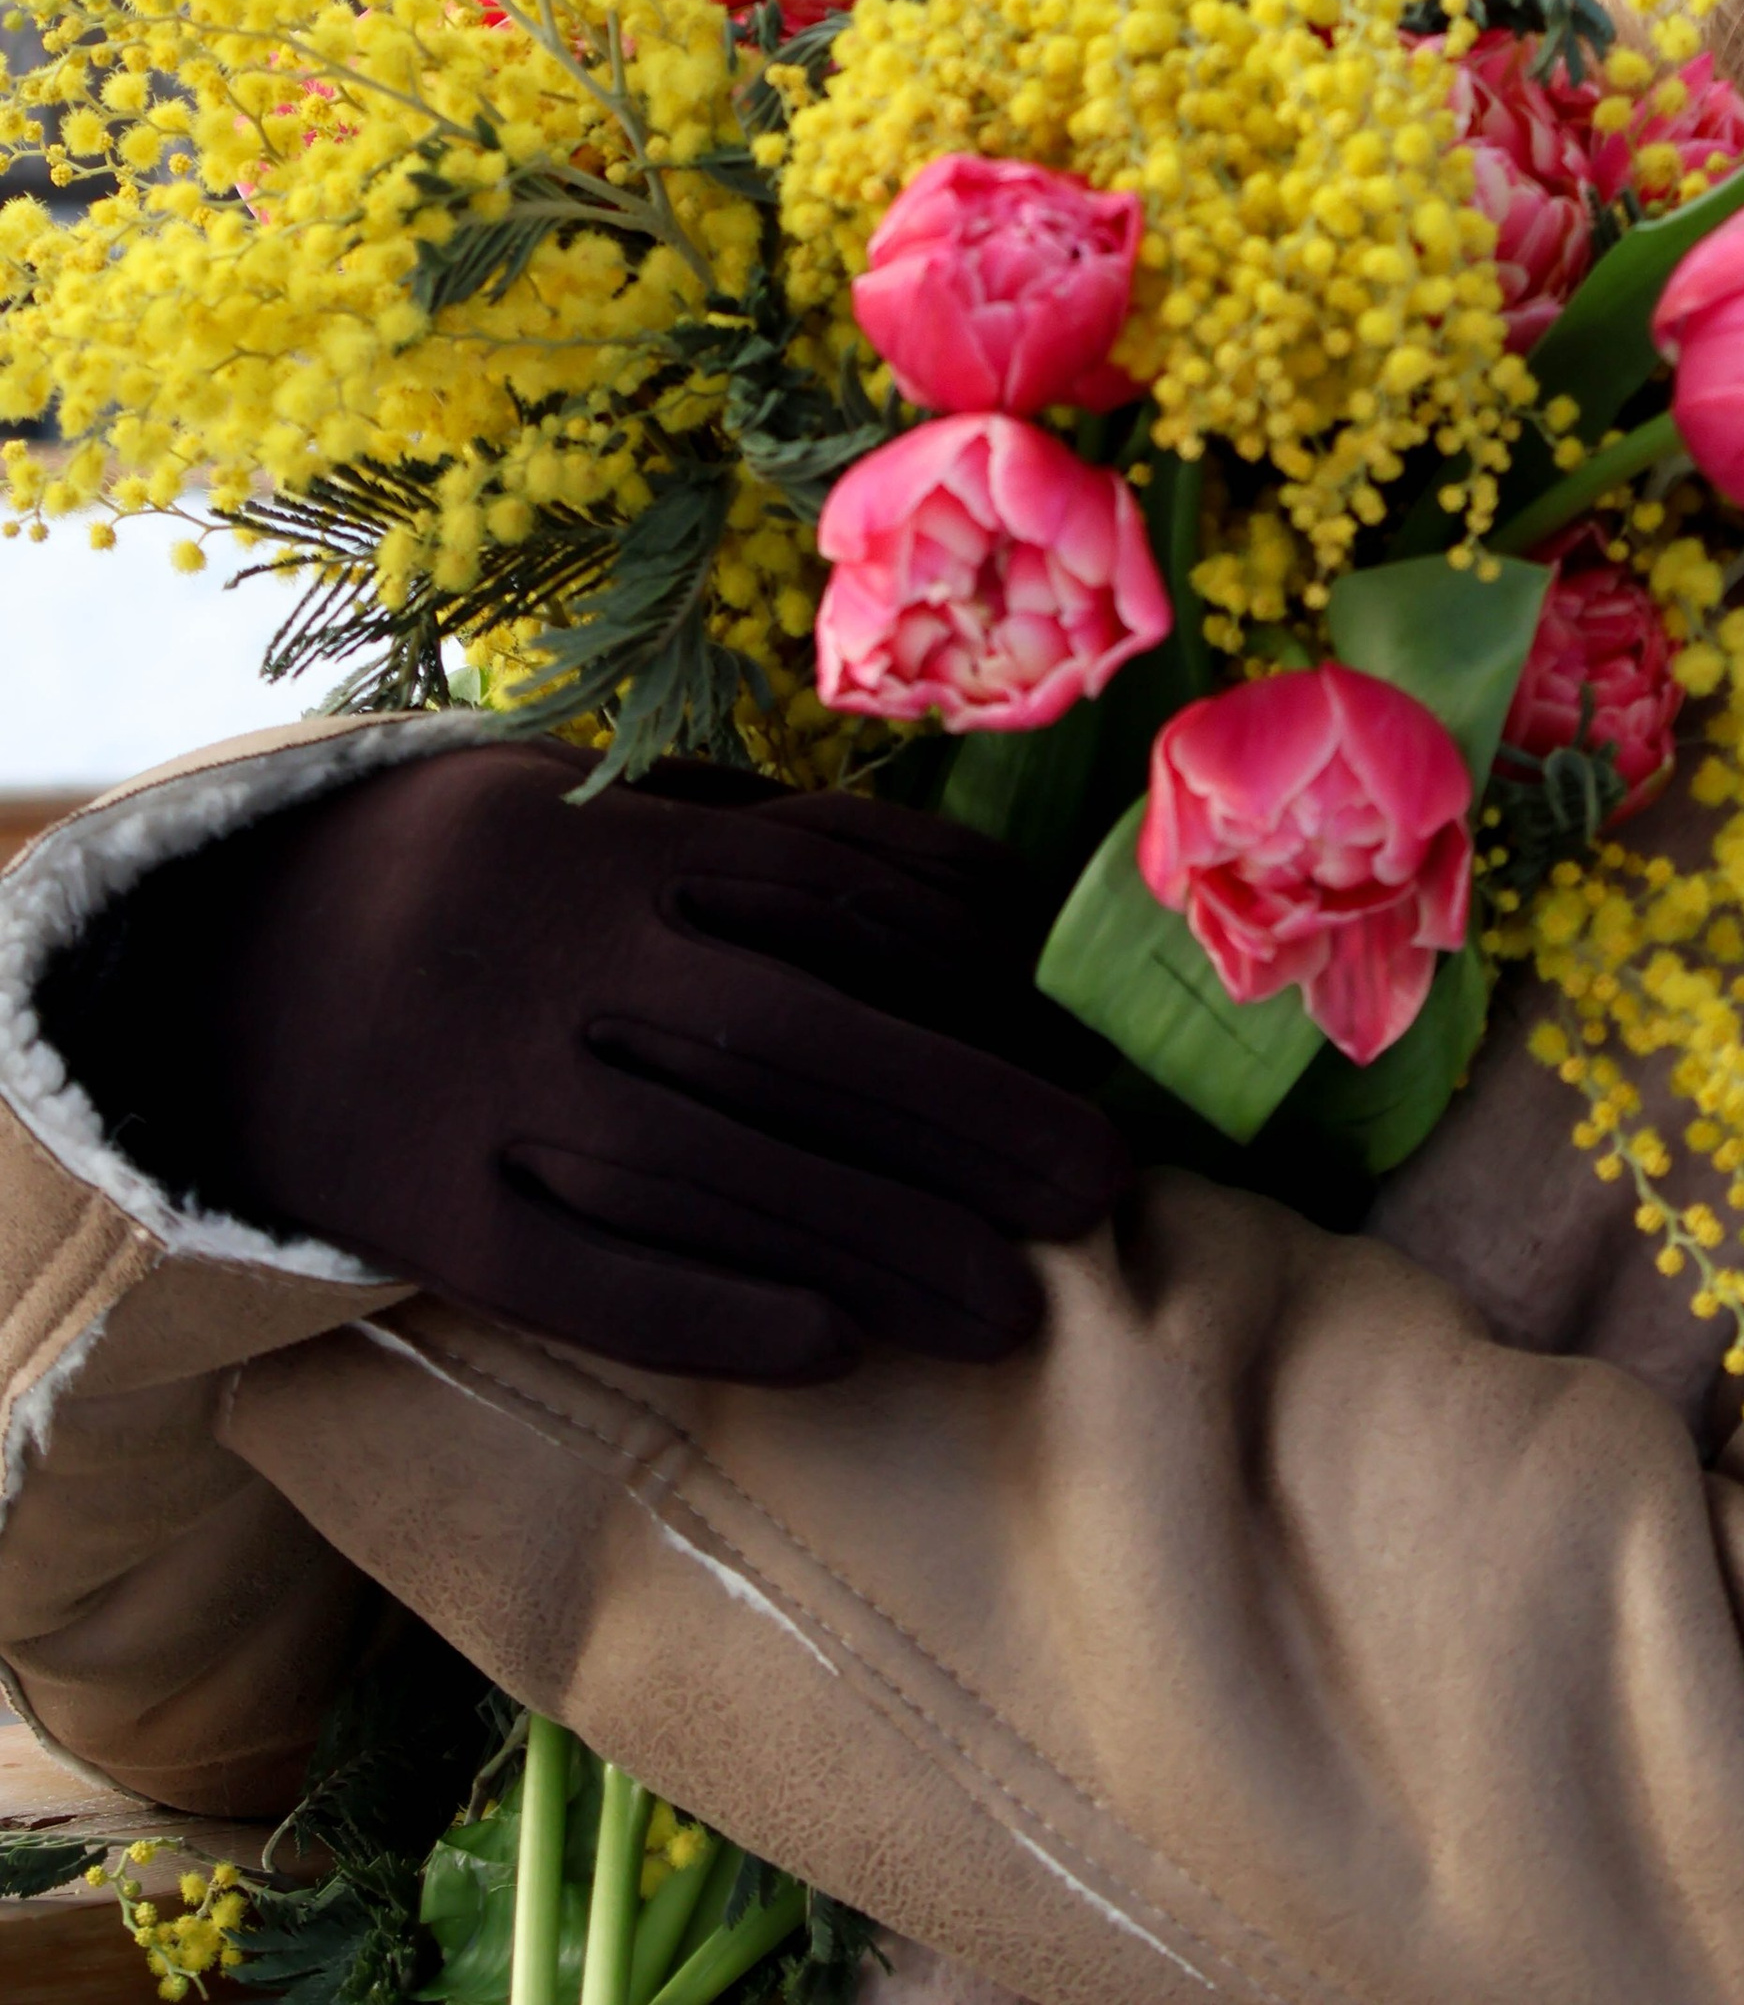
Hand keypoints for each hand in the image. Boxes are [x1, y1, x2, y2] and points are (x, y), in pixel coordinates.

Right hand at [47, 739, 1127, 1381]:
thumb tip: (987, 906)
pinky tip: (832, 1351)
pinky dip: (705, 1313)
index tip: (1079, 1042)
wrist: (230, 965)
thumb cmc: (490, 877)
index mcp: (613, 842)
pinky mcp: (434, 1213)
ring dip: (870, 1241)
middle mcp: (557, 960)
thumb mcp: (604, 804)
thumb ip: (774, 840)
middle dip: (956, 1114)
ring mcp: (488, 1090)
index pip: (817, 895)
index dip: (958, 967)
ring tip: (1014, 1311)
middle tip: (1102, 1186)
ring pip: (700, 1172)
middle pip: (783, 1040)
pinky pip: (578, 1277)